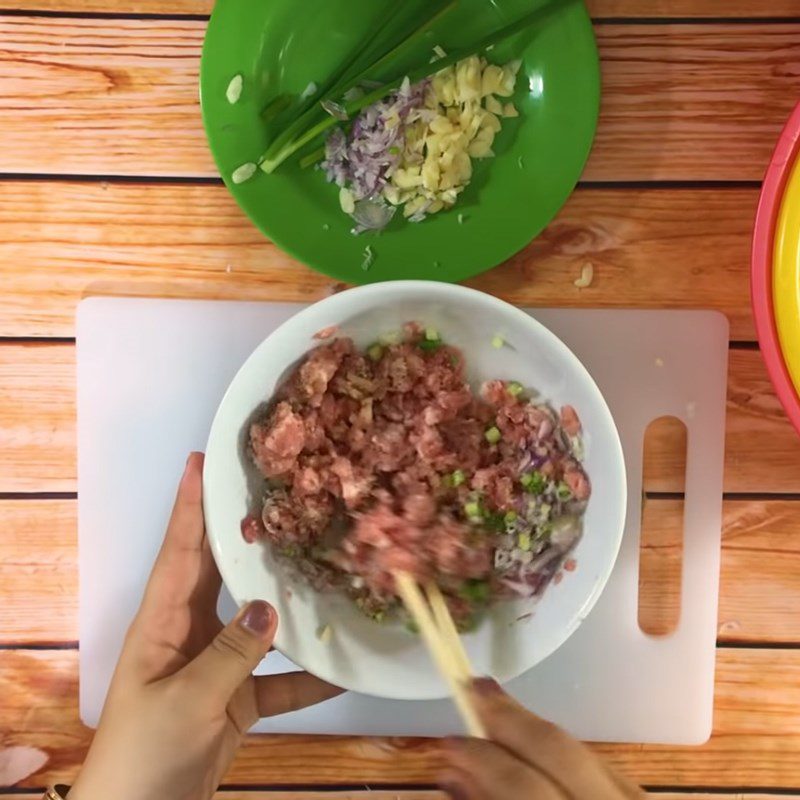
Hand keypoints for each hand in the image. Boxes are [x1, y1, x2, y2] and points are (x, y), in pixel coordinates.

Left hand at [70, 453, 341, 799]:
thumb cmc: (142, 757)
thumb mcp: (184, 702)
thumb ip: (229, 654)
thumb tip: (270, 608)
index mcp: (161, 624)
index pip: (180, 552)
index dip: (191, 505)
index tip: (205, 460)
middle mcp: (188, 635)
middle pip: (221, 573)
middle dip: (244, 533)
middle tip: (276, 492)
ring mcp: (214, 668)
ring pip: (257, 623)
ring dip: (287, 601)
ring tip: (320, 562)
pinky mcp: (237, 703)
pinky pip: (279, 682)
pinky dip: (309, 677)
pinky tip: (344, 669)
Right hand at [441, 679, 643, 799]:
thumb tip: (450, 774)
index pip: (523, 786)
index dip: (482, 759)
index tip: (448, 741)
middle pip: (556, 749)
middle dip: (507, 715)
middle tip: (467, 684)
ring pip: (578, 747)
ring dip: (529, 722)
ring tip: (491, 697)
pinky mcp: (642, 798)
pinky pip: (595, 759)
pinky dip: (556, 743)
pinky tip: (530, 730)